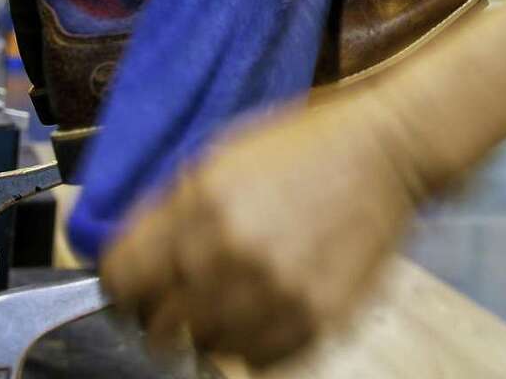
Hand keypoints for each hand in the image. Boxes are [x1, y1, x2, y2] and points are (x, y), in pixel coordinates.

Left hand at [99, 92, 432, 365]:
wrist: (384, 152)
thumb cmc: (301, 147)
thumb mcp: (219, 156)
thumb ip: (169, 210)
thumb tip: (130, 260)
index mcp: (197, 206)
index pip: (121, 279)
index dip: (124, 286)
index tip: (136, 288)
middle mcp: (229, 254)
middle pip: (159, 325)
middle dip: (166, 312)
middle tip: (187, 299)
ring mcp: (275, 291)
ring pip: (209, 348)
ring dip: (213, 330)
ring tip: (236, 301)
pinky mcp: (317, 317)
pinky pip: (260, 361)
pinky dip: (256, 345)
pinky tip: (269, 311)